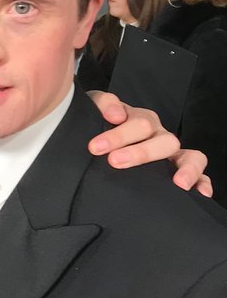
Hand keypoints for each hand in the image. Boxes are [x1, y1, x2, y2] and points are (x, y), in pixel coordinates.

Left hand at [87, 91, 212, 194]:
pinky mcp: (181, 170)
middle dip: (140, 153)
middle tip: (115, 162)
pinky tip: (201, 193)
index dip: (118, 135)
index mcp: (141, 120)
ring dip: (187, 169)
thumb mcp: (96, 111)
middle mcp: (159, 135)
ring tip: (178, 183)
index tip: (95, 147)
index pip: (138, 122)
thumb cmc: (100, 126)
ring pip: (190, 156)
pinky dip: (202, 182)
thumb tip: (115, 114)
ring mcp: (172, 154)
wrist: (100, 143)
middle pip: (163, 140)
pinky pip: (201, 175)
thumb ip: (102, 103)